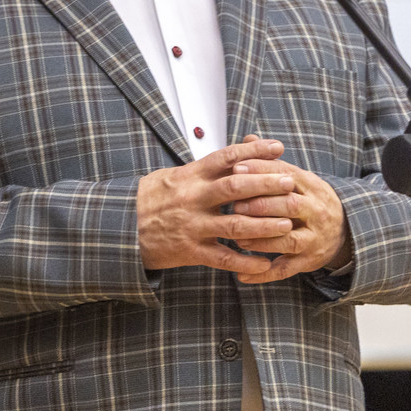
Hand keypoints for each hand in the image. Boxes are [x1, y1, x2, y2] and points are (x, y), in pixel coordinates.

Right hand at [136, 138, 297, 274]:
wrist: (119, 228)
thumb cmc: (149, 200)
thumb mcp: (171, 176)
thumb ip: (202, 170)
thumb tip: (233, 156)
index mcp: (189, 177)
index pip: (226, 158)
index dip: (254, 151)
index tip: (277, 147)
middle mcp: (192, 199)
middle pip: (235, 188)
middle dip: (266, 184)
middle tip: (290, 182)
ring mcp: (192, 226)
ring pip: (235, 225)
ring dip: (264, 225)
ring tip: (286, 223)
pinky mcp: (189, 250)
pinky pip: (223, 258)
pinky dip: (246, 262)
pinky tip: (265, 263)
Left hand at [228, 156, 350, 283]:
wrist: (346, 229)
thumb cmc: (308, 199)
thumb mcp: (297, 177)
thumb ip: (271, 162)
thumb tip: (248, 138)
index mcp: (311, 186)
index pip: (286, 175)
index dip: (261, 172)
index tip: (235, 169)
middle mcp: (316, 211)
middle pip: (289, 206)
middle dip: (260, 205)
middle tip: (233, 206)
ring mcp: (315, 238)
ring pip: (288, 239)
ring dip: (261, 239)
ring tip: (236, 237)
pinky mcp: (310, 261)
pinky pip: (286, 269)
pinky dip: (264, 274)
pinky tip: (243, 274)